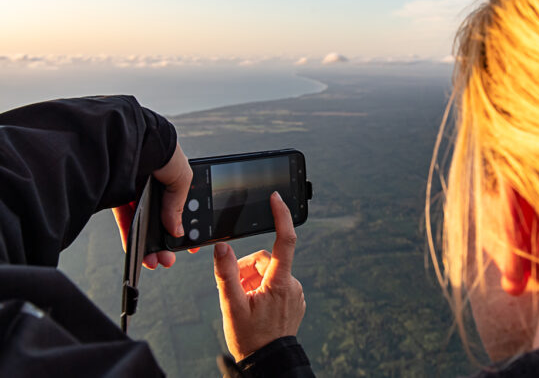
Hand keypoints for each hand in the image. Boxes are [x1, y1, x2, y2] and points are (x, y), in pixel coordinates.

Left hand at [112, 141, 197, 268]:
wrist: (135, 139)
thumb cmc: (163, 150)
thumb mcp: (183, 179)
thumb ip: (179, 206)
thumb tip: (176, 231)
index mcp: (172, 178)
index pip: (182, 208)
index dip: (187, 227)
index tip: (191, 245)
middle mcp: (154, 185)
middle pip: (161, 220)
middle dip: (166, 243)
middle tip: (169, 258)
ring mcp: (135, 192)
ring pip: (144, 224)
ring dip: (149, 245)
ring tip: (155, 261)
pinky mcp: (117, 196)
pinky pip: (126, 221)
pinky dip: (131, 238)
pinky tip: (138, 251)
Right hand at [213, 191, 305, 359]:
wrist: (268, 363)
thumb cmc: (251, 339)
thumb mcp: (231, 306)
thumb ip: (226, 274)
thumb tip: (222, 248)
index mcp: (280, 282)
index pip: (285, 240)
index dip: (281, 216)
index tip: (276, 199)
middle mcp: (292, 285)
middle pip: (266, 260)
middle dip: (247, 270)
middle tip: (235, 290)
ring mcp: (295, 294)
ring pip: (269, 273)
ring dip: (253, 281)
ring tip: (243, 302)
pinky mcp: (294, 301)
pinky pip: (276, 285)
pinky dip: (262, 289)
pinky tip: (254, 306)